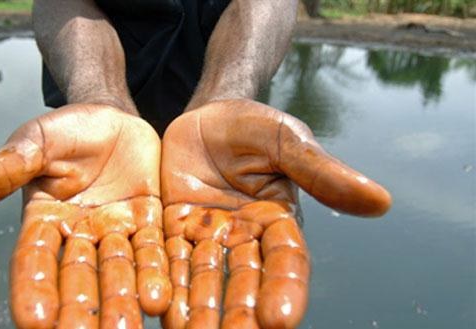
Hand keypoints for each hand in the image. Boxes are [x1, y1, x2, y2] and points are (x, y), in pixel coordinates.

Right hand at [0, 104, 171, 328]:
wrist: (113, 119)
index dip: (33, 289)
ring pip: (118, 272)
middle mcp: (79, 236)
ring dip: (121, 301)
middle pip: (78, 278)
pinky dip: (157, 273)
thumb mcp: (35, 142)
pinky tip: (162, 299)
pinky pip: (155, 250)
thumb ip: (2, 168)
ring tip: (127, 328)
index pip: (34, 261)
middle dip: (79, 309)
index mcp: (43, 221)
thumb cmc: (67, 130)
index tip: (33, 322)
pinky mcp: (149, 223)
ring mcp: (116, 233)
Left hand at [159, 99, 390, 328]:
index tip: (280, 320)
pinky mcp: (174, 228)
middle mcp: (245, 236)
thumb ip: (322, 172)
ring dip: (201, 311)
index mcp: (278, 220)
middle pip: (245, 281)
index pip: (287, 261)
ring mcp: (208, 235)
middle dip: (240, 315)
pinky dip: (166, 284)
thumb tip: (382, 201)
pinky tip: (159, 311)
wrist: (207, 115)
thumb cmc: (254, 125)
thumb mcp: (286, 141)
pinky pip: (169, 259)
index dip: (284, 289)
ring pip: (205, 278)